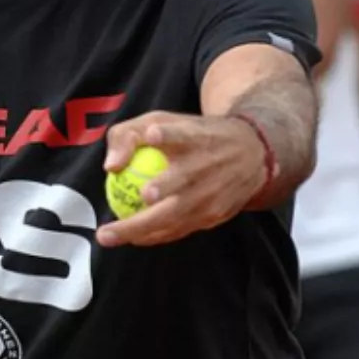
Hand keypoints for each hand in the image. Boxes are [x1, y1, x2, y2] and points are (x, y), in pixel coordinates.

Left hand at [95, 111, 270, 248]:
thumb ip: (128, 136)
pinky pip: (178, 229)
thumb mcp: (160, 121)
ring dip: (142, 228)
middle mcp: (206, 166)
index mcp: (195, 138)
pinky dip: (154, 235)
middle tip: (133, 199)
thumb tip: (111, 167)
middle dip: (160, 190)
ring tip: (108, 236)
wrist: (250, 156)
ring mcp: (212, 194)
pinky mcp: (215, 215)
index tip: (153, 134)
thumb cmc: (193, 137)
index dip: (168, 133)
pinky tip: (129, 238)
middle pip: (180, 180)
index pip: (182, 133)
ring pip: (175, 215)